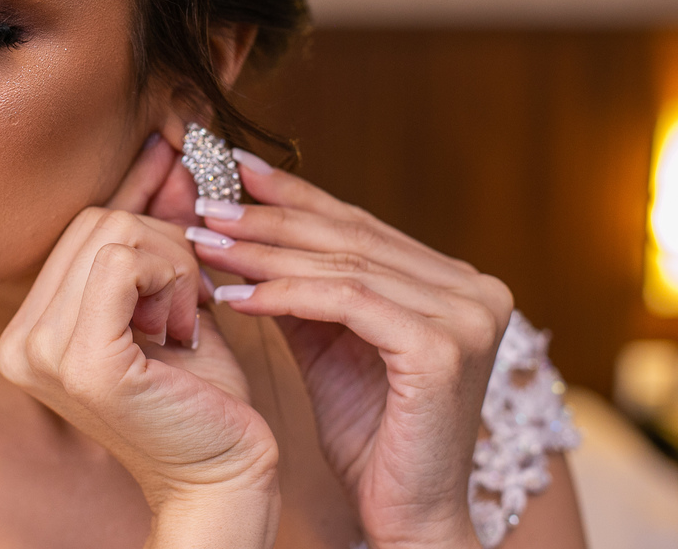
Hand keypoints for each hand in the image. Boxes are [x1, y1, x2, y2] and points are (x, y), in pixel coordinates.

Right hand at [0, 135, 280, 544]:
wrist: (223, 477)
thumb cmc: (201, 395)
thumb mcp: (172, 299)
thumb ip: (159, 232)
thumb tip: (169, 152)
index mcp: (29, 329)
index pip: (79, 226)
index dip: (134, 191)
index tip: (173, 153)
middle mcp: (19, 342)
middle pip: (94, 221)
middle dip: (162, 241)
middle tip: (191, 298)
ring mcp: (42, 353)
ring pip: (112, 233)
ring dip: (172, 262)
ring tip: (186, 316)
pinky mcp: (83, 362)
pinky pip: (123, 263)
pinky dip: (170, 276)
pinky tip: (185, 323)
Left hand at [191, 151, 510, 548]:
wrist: (406, 516)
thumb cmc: (368, 437)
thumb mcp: (328, 346)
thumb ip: (301, 289)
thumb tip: (244, 231)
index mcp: (454, 283)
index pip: (360, 225)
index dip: (296, 195)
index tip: (236, 168)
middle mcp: (474, 290)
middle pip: (350, 237)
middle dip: (269, 218)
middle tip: (206, 203)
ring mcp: (467, 316)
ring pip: (343, 264)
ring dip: (264, 251)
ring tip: (206, 242)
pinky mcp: (443, 348)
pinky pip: (345, 302)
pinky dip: (284, 294)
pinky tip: (236, 295)